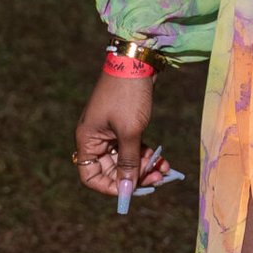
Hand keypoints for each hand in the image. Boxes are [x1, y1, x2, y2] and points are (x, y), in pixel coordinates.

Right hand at [72, 71, 177, 205]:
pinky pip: (133, 148)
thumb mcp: (130, 131)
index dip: (110, 188)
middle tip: (157, 180)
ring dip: (144, 167)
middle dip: (134, 177)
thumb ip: (129, 162)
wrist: (137, 61)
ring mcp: (110, 132)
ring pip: (126, 160)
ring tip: (164, 170)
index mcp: (88, 140)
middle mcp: (96, 138)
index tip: (132, 191)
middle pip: (111, 170)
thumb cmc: (128, 95)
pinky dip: (147, 155)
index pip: (90, 176)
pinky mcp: (124, 125)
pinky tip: (164, 160)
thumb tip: (128, 190)